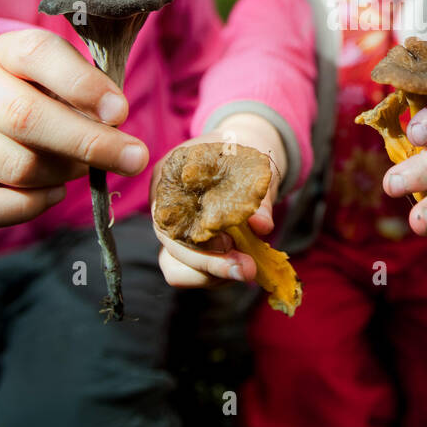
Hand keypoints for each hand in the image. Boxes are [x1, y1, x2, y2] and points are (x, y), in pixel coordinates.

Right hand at [0, 28, 148, 227]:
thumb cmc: (43, 93)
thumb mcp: (66, 77)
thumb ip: (90, 94)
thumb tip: (115, 124)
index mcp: (4, 51)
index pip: (38, 55)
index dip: (83, 85)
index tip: (120, 112)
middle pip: (25, 117)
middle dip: (89, 142)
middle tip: (134, 158)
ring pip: (15, 166)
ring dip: (63, 174)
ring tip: (82, 167)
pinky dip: (28, 206)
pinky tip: (51, 191)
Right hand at [151, 116, 282, 288]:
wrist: (244, 150)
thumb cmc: (244, 154)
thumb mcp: (255, 167)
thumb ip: (259, 196)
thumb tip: (262, 227)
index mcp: (169, 176)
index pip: (169, 217)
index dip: (195, 238)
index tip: (229, 244)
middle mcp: (164, 207)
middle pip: (170, 250)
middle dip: (210, 265)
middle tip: (247, 269)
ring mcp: (173, 230)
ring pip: (176, 270)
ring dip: (212, 276)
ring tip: (246, 269)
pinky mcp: (188, 248)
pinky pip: (193, 273)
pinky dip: (217, 276)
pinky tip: (240, 266)